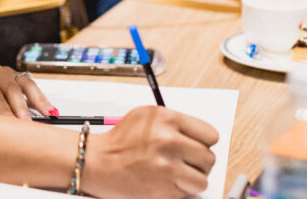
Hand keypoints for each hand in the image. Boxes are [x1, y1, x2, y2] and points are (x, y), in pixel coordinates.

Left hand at [0, 65, 55, 119]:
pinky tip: (50, 109)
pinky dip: (42, 98)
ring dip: (38, 100)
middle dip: (21, 108)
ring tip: (48, 114)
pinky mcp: (17, 76)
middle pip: (11, 89)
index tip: (12, 124)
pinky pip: (32, 85)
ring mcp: (7, 72)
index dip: (3, 110)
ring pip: (25, 84)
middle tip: (28, 123)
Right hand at [84, 106, 217, 197]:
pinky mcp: (162, 192)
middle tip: (183, 162)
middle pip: (209, 159)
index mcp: (167, 120)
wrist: (96, 162)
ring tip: (174, 175)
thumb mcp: (146, 116)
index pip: (210, 135)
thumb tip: (199, 135)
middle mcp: (169, 142)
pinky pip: (186, 195)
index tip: (196, 146)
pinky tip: (162, 182)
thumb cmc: (120, 140)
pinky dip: (176, 192)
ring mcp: (167, 169)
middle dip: (198, 163)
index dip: (203, 142)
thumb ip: (174, 122)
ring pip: (202, 181)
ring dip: (191, 181)